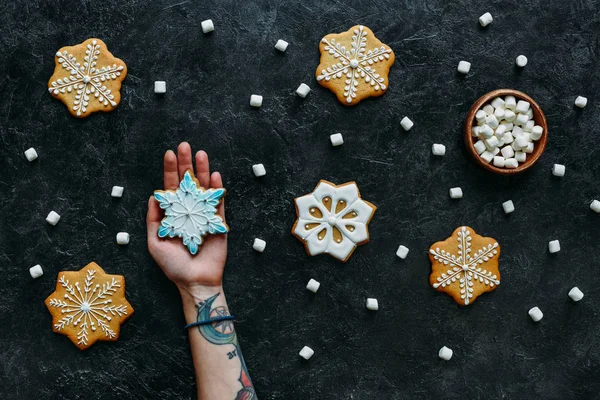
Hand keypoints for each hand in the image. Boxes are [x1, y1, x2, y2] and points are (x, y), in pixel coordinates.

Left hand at [146, 142, 226, 292]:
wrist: (195, 282)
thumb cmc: (173, 266)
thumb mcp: (155, 243)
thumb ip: (154, 219)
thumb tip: (153, 196)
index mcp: (173, 214)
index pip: (171, 188)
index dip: (170, 171)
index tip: (169, 153)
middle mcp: (189, 211)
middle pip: (188, 183)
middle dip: (186, 164)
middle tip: (185, 145)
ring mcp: (204, 215)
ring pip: (204, 188)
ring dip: (203, 171)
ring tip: (201, 154)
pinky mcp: (219, 223)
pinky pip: (218, 202)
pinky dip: (217, 189)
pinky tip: (215, 175)